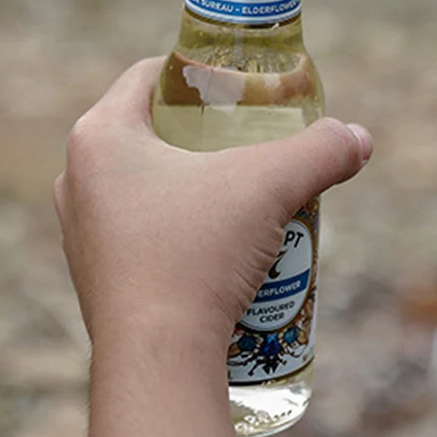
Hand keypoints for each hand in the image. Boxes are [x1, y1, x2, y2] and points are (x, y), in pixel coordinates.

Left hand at [54, 57, 371, 436]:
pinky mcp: (94, 274)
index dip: (197, 73)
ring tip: (240, 190)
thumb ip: (319, 151)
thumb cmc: (198, 256)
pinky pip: (137, 226)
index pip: (148, 75)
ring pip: (143, 180)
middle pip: (149, 128)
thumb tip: (359, 137)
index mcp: (99, 136)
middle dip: (202, 129)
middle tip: (249, 136)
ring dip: (190, 179)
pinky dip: (176, 222)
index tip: (237, 86)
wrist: (158, 363)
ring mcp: (81, 229)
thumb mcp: (269, 186)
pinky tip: (217, 240)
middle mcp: (77, 177)